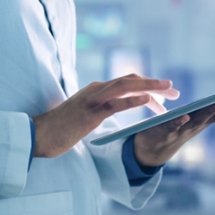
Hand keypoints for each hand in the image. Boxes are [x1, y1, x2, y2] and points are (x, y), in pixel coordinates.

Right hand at [32, 74, 178, 157]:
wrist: (40, 134)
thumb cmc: (63, 127)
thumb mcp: (86, 113)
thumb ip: (100, 107)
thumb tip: (114, 107)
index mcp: (98, 89)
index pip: (127, 83)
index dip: (148, 86)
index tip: (164, 94)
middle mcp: (97, 89)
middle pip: (131, 80)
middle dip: (155, 84)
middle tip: (174, 91)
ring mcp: (93, 99)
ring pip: (126, 86)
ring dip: (150, 87)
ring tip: (169, 90)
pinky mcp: (90, 112)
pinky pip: (115, 104)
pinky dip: (133, 100)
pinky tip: (148, 100)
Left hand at [134, 87, 214, 165]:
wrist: (151, 150)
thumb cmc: (172, 130)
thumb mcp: (191, 118)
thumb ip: (203, 110)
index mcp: (203, 119)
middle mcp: (197, 126)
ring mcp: (182, 130)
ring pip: (199, 120)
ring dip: (211, 111)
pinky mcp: (165, 132)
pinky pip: (173, 126)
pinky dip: (180, 121)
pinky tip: (185, 115)